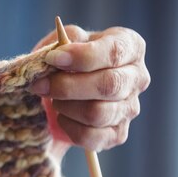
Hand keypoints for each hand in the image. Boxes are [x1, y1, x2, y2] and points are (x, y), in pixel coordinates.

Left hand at [29, 25, 150, 154]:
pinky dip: (69, 127)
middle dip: (68, 86)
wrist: (64, 88)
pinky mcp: (117, 134)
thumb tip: (60, 51)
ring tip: (53, 100)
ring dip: (66, 107)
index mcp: (130, 47)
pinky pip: (91, 137)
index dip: (81, 56)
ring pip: (98, 113)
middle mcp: (137, 78)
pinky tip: (62, 116)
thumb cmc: (68, 59)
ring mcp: (130, 109)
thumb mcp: (65, 40)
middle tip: (40, 85)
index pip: (114, 52)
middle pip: (108, 85)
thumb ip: (65, 40)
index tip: (52, 58)